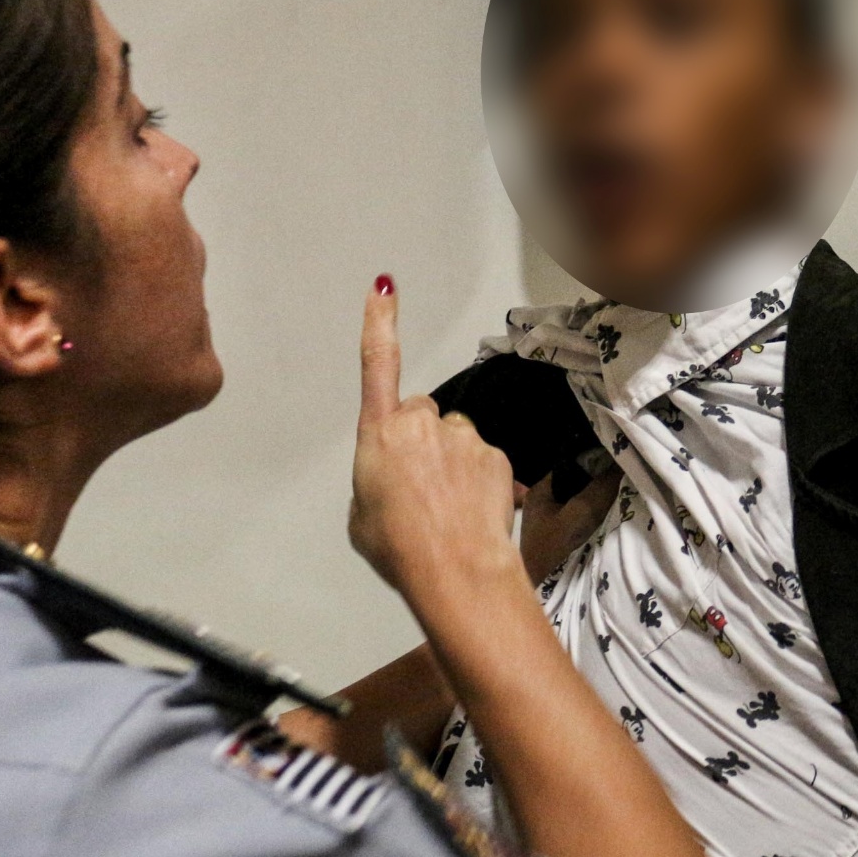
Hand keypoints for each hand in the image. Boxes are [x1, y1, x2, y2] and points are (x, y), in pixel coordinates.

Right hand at [348, 275, 523, 618]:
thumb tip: (394, 480)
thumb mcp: (362, 514)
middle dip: (422, 441)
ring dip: (452, 463)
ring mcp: (463, 436)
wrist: (454, 569)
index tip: (384, 288)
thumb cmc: (400, 548)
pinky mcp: (495, 454)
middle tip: (419, 489)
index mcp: (378, 434)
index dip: (380, 324)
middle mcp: (421, 424)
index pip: (377, 365)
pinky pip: (483, 458)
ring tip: (446, 507)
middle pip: (421, 416)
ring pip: (456, 437)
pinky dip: (479, 479)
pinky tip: (471, 511)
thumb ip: (376, 479)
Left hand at [519, 469, 621, 582]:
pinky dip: (597, 520)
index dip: (596, 463)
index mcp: (540, 491)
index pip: (572, 465)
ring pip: (583, 503)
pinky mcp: (561, 542)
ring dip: (600, 504)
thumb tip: (621, 464)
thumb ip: (599, 488)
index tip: (621, 465)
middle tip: (625, 483)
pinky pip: (584, 521)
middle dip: (600, 484)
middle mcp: (544, 503)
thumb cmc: (555, 551)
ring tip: (623, 499)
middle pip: (579, 484)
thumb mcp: (579, 515)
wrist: (544, 596)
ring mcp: (552, 524)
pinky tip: (613, 520)